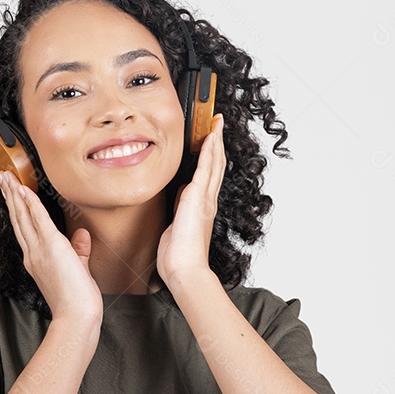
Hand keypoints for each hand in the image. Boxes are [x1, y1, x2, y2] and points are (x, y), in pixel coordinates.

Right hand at [0, 170, 102, 326]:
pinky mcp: (51, 246)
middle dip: (9, 194)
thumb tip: (82, 235)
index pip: (24, 228)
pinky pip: (38, 218)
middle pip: (17, 218)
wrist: (76, 316)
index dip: (16, 208)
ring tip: (6, 175)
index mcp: (36, 259)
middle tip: (2, 175)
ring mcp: (39, 250)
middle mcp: (32, 253)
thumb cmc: (77, 300)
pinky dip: (29, 202)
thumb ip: (78, 251)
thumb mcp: (78, 268)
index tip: (11, 192)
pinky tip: (23, 189)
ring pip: (22, 215)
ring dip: (14, 192)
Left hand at [157, 114, 225, 291]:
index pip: (209, 176)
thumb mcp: (176, 229)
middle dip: (217, 143)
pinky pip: (205, 168)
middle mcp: (207, 201)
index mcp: (201, 208)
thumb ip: (180, 215)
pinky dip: (209, 151)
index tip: (211, 141)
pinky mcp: (198, 198)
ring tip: (216, 124)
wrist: (185, 269)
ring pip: (213, 163)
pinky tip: (210, 137)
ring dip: (215, 141)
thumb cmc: (179, 256)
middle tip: (217, 124)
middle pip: (216, 165)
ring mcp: (204, 198)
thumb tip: (179, 204)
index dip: (212, 157)